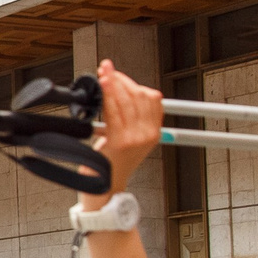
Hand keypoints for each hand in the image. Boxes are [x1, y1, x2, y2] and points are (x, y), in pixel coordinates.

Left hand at [85, 63, 163, 202]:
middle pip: (139, 96)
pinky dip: (108, 95)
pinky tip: (103, 85)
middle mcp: (148, 134)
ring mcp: (136, 138)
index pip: (152, 98)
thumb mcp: (128, 140)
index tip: (118, 74)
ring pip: (127, 101)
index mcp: (154, 132)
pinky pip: (115, 111)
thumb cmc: (110, 163)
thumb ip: (130, 119)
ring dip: (113, 83)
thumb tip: (119, 92)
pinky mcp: (121, 141)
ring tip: (103, 73)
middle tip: (107, 70)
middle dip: (121, 79)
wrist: (104, 187)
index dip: (134, 82)